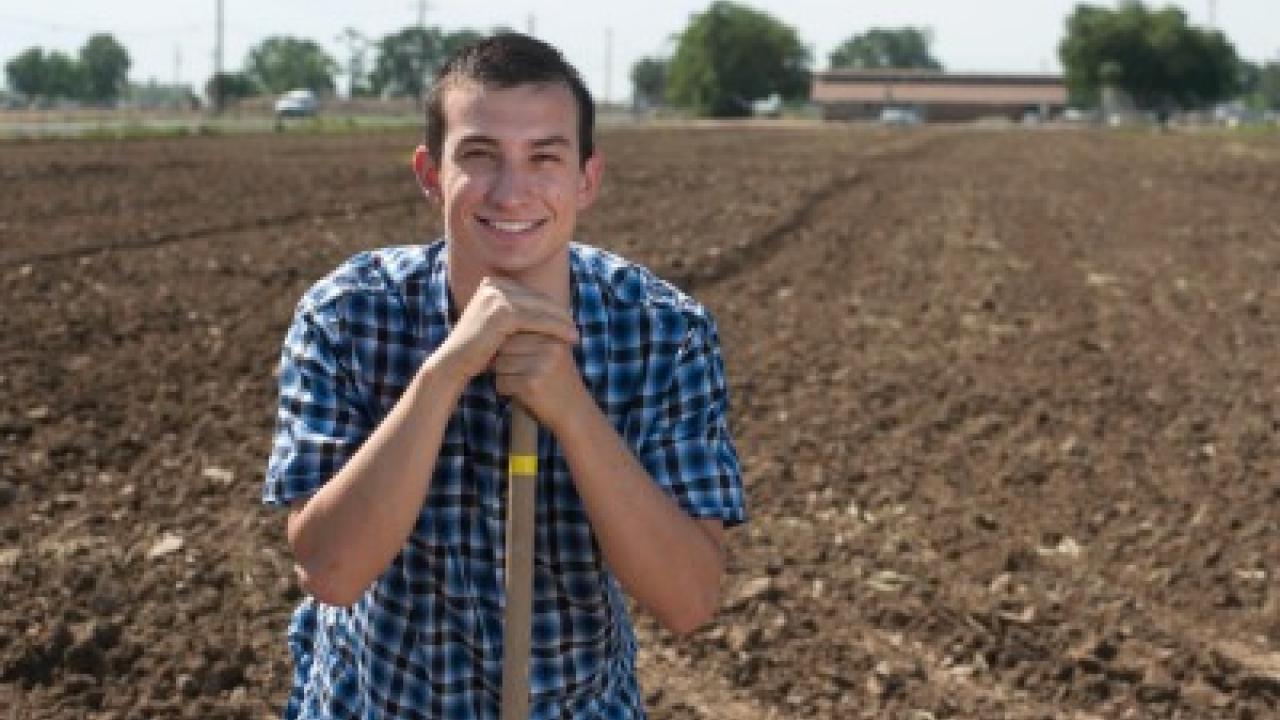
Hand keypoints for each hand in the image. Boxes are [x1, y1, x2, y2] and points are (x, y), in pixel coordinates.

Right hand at [435, 276, 578, 385]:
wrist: (454, 363)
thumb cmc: (478, 349)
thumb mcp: (499, 325)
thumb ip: (517, 314)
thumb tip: (546, 311)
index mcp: (492, 283)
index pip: (531, 294)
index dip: (551, 308)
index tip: (567, 322)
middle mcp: (494, 285)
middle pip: (537, 298)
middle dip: (560, 313)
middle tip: (576, 327)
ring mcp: (496, 296)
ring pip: (541, 308)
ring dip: (562, 322)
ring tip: (575, 335)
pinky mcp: (502, 312)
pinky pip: (538, 320)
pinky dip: (556, 328)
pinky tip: (569, 338)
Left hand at [493, 331, 587, 430]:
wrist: (576, 412)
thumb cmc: (559, 381)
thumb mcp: (554, 351)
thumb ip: (532, 335)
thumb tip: (496, 328)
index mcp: (554, 335)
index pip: (515, 330)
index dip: (510, 346)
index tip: (521, 360)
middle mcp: (549, 347)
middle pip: (506, 346)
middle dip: (503, 360)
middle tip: (517, 373)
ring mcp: (541, 365)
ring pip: (500, 364)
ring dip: (502, 375)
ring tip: (520, 383)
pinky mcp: (531, 384)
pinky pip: (502, 381)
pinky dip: (505, 389)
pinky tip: (520, 394)